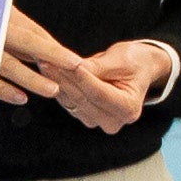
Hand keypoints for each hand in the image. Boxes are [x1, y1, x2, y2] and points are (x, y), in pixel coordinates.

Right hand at [0, 6, 76, 106]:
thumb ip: (19, 26)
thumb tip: (47, 43)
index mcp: (0, 16)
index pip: (31, 33)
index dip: (54, 47)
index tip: (74, 59)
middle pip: (24, 42)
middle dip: (51, 56)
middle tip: (73, 68)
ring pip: (7, 64)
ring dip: (31, 78)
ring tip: (52, 89)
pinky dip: (4, 90)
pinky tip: (20, 97)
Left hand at [51, 41, 170, 133]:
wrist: (138, 70)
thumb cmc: (134, 62)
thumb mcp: (121, 59)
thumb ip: (98, 67)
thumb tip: (73, 67)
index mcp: (129, 108)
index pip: (98, 93)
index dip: (79, 77)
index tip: (62, 61)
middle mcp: (114, 121)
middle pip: (83, 99)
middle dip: (63, 78)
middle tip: (45, 60)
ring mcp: (99, 122)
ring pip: (72, 101)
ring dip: (55, 82)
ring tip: (43, 62)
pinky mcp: (86, 117)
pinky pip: (68, 101)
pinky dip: (57, 85)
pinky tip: (48, 70)